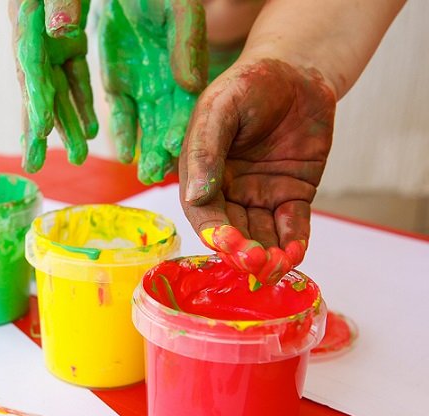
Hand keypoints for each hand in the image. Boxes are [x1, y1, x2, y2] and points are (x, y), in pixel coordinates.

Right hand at [9, 0, 97, 172]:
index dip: (34, 98)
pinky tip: (91, 130)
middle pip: (33, 85)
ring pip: (54, 88)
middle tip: (34, 165)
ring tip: (78, 157)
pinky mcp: (66, 41)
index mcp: (25, 14)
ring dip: (65, 122)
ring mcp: (48, 38)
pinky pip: (73, 76)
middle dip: (36, 126)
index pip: (29, 62)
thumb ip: (61, 0)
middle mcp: (32, 32)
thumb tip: (62, 31)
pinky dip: (81, 102)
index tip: (41, 130)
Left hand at [99, 0, 206, 183]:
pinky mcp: (117, 85)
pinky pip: (118, 114)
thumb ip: (186, 43)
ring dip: (144, 150)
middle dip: (163, 150)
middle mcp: (165, 85)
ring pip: (143, 125)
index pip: (188, 105)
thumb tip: (191, 84)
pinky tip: (124, 154)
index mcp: (185, 69)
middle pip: (166, 123)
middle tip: (159, 174)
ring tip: (145, 174)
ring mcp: (141, 87)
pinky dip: (120, 133)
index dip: (183, 127)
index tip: (177, 148)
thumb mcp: (177, 12)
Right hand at [179, 58, 335, 284]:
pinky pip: (292, 225)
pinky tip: (295, 253)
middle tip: (256, 262)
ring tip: (277, 266)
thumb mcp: (220, 107)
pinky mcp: (292, 194)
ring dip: (267, 256)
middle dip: (242, 251)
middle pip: (231, 230)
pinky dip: (294, 242)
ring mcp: (260, 194)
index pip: (203, 212)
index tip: (228, 242)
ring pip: (261, 235)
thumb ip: (206, 149)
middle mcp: (228, 189)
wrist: (297, 70)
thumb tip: (197, 197)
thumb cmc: (249, 82)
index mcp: (201, 172)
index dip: (214, 231)